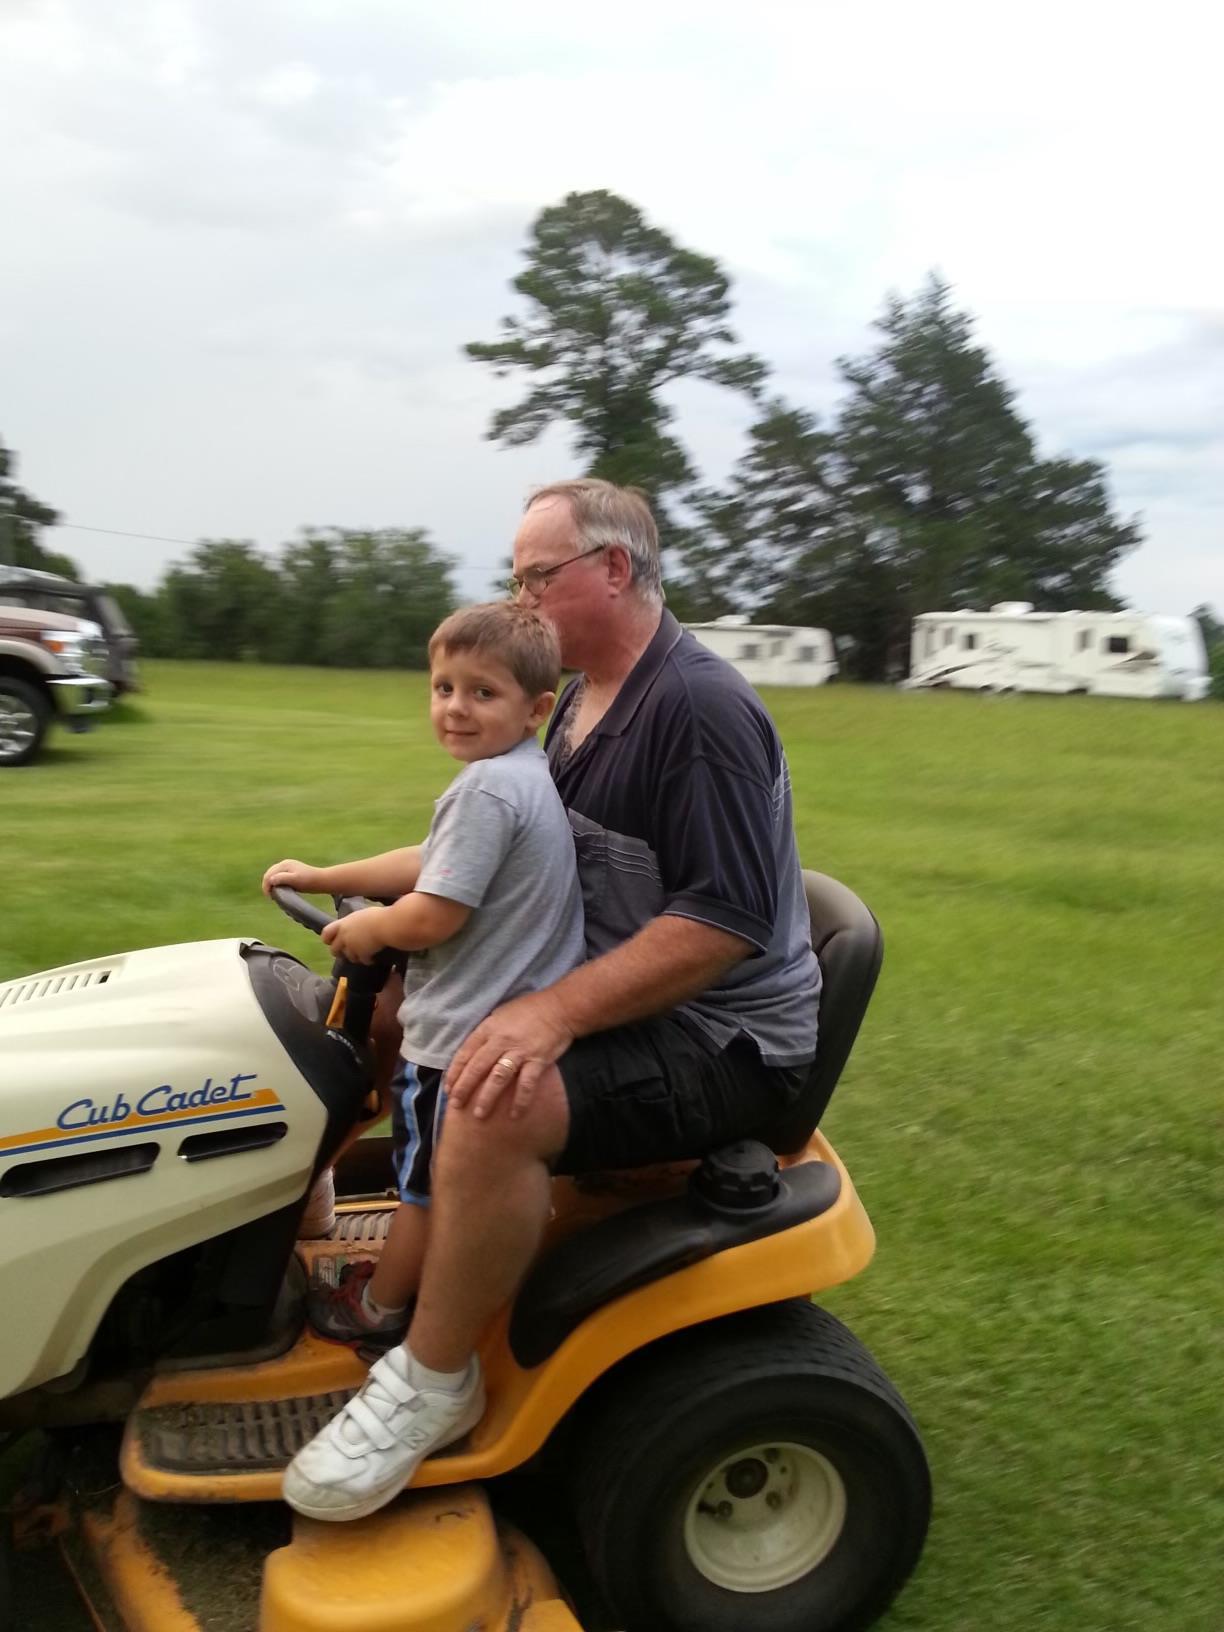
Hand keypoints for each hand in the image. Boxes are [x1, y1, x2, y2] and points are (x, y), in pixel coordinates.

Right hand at [263, 858, 325, 896]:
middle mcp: (285, 864)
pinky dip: (276, 883)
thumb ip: (282, 878)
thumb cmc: (309, 881)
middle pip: (269, 874)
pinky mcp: (291, 872)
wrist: (321, 880)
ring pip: (273, 875)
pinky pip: (279, 876)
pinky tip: (278, 890)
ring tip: (272, 894)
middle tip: (269, 897)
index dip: (266, 886)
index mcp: (284, 865)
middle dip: (267, 885)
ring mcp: (288, 867)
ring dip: (270, 884)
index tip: (269, 897)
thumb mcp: (295, 880)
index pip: (269, 875)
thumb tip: (271, 879)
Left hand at [320, 905, 388, 964]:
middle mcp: (344, 936)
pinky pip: (362, 961)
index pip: (326, 933)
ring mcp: (352, 946)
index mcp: (343, 924)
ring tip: (363, 955)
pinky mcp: (362, 955)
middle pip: (334, 950)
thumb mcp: (363, 914)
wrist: (386, 925)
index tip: (331, 941)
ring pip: (348, 957)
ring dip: (355, 957)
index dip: (327, 939)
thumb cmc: (378, 915)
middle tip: (347, 952)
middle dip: (340, 952)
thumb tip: (359, 923)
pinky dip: (367, 961)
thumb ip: (356, 921)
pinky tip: (373, 959)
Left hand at [445, 990, 574, 1120]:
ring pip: (498, 1078)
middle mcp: (501, 1040)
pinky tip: (514, 1115)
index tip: (448, 1088)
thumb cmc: (529, 1009)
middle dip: (464, 1088)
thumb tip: (473, 1051)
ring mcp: (519, 1051)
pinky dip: (520, 1100)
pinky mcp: (537, 1060)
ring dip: (487, 1097)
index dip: (455, 1072)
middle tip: (456, 1105)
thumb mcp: (501, 1014)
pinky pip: (526, 1084)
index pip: (466, 1052)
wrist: (560, 1007)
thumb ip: (487, 1032)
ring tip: (479, 1114)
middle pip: (477, 1067)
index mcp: (489, 1028)